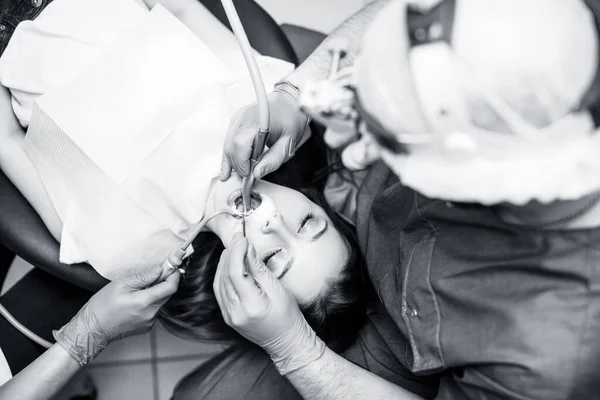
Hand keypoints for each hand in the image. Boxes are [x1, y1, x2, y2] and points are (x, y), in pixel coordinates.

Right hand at [54, 265, 179, 364]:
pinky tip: (136, 300)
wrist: (92, 329)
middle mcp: (151, 314)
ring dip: (156, 292)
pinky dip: (150, 302)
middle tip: (156, 272)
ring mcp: (150, 322)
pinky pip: (154, 310)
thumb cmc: (102, 306)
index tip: (171, 266)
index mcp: (145, 302)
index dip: (174, 275)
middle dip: (165, 282)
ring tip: (140, 288)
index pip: (171, 287)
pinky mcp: (146, 326)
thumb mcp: (121, 285)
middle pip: (167, 294)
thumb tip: (160, 270)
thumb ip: (143, 277)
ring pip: (161, 302)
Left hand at [213, 233, 324, 374]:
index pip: (236, 273)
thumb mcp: (278, 289)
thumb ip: (259, 269)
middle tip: (237, 238)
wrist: (286, 340)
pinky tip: (229, 264)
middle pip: (225, 276)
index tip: (242, 238)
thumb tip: (247, 249)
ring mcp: (229, 316)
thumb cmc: (287, 316)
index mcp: (251, 306)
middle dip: (230, 254)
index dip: (236, 252)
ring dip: (225, 262)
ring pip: (219, 282)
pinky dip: (223, 274)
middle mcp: (235, 312)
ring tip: (234, 248)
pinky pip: (220, 290)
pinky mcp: (227, 315)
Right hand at [220, 90, 310, 179]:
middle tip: (246, 175)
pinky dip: (229, 153)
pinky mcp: (236, 120)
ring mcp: (238, 117)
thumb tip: (256, 174)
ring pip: (227, 144)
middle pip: (231, 146)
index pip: (240, 144)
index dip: (242, 162)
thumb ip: (273, 160)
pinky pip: (228, 139)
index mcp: (258, 122)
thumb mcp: (288, 144)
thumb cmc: (291, 119)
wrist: (290, 101)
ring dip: (230, 161)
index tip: (248, 174)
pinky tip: (227, 167)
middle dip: (236, 164)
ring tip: (233, 174)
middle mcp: (244, 117)